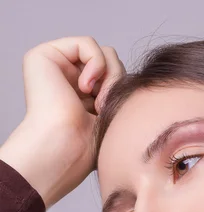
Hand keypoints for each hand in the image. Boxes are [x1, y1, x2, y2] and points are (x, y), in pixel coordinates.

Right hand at [0, 36, 124, 207]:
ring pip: (103, 53)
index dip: (120, 93)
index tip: (113, 115)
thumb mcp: (115, 114)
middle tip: (105, 108)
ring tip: (99, 102)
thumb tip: (135, 77)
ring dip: (109, 77)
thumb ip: (120, 91)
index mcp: (81, 97)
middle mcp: (66, 80)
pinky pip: (86, 43)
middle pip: (111, 63)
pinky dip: (96, 63)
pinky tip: (86, 87)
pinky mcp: (43, 56)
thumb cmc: (88, 147)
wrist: (65, 150)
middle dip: (117, 83)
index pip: (115, 78)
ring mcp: (54, 67)